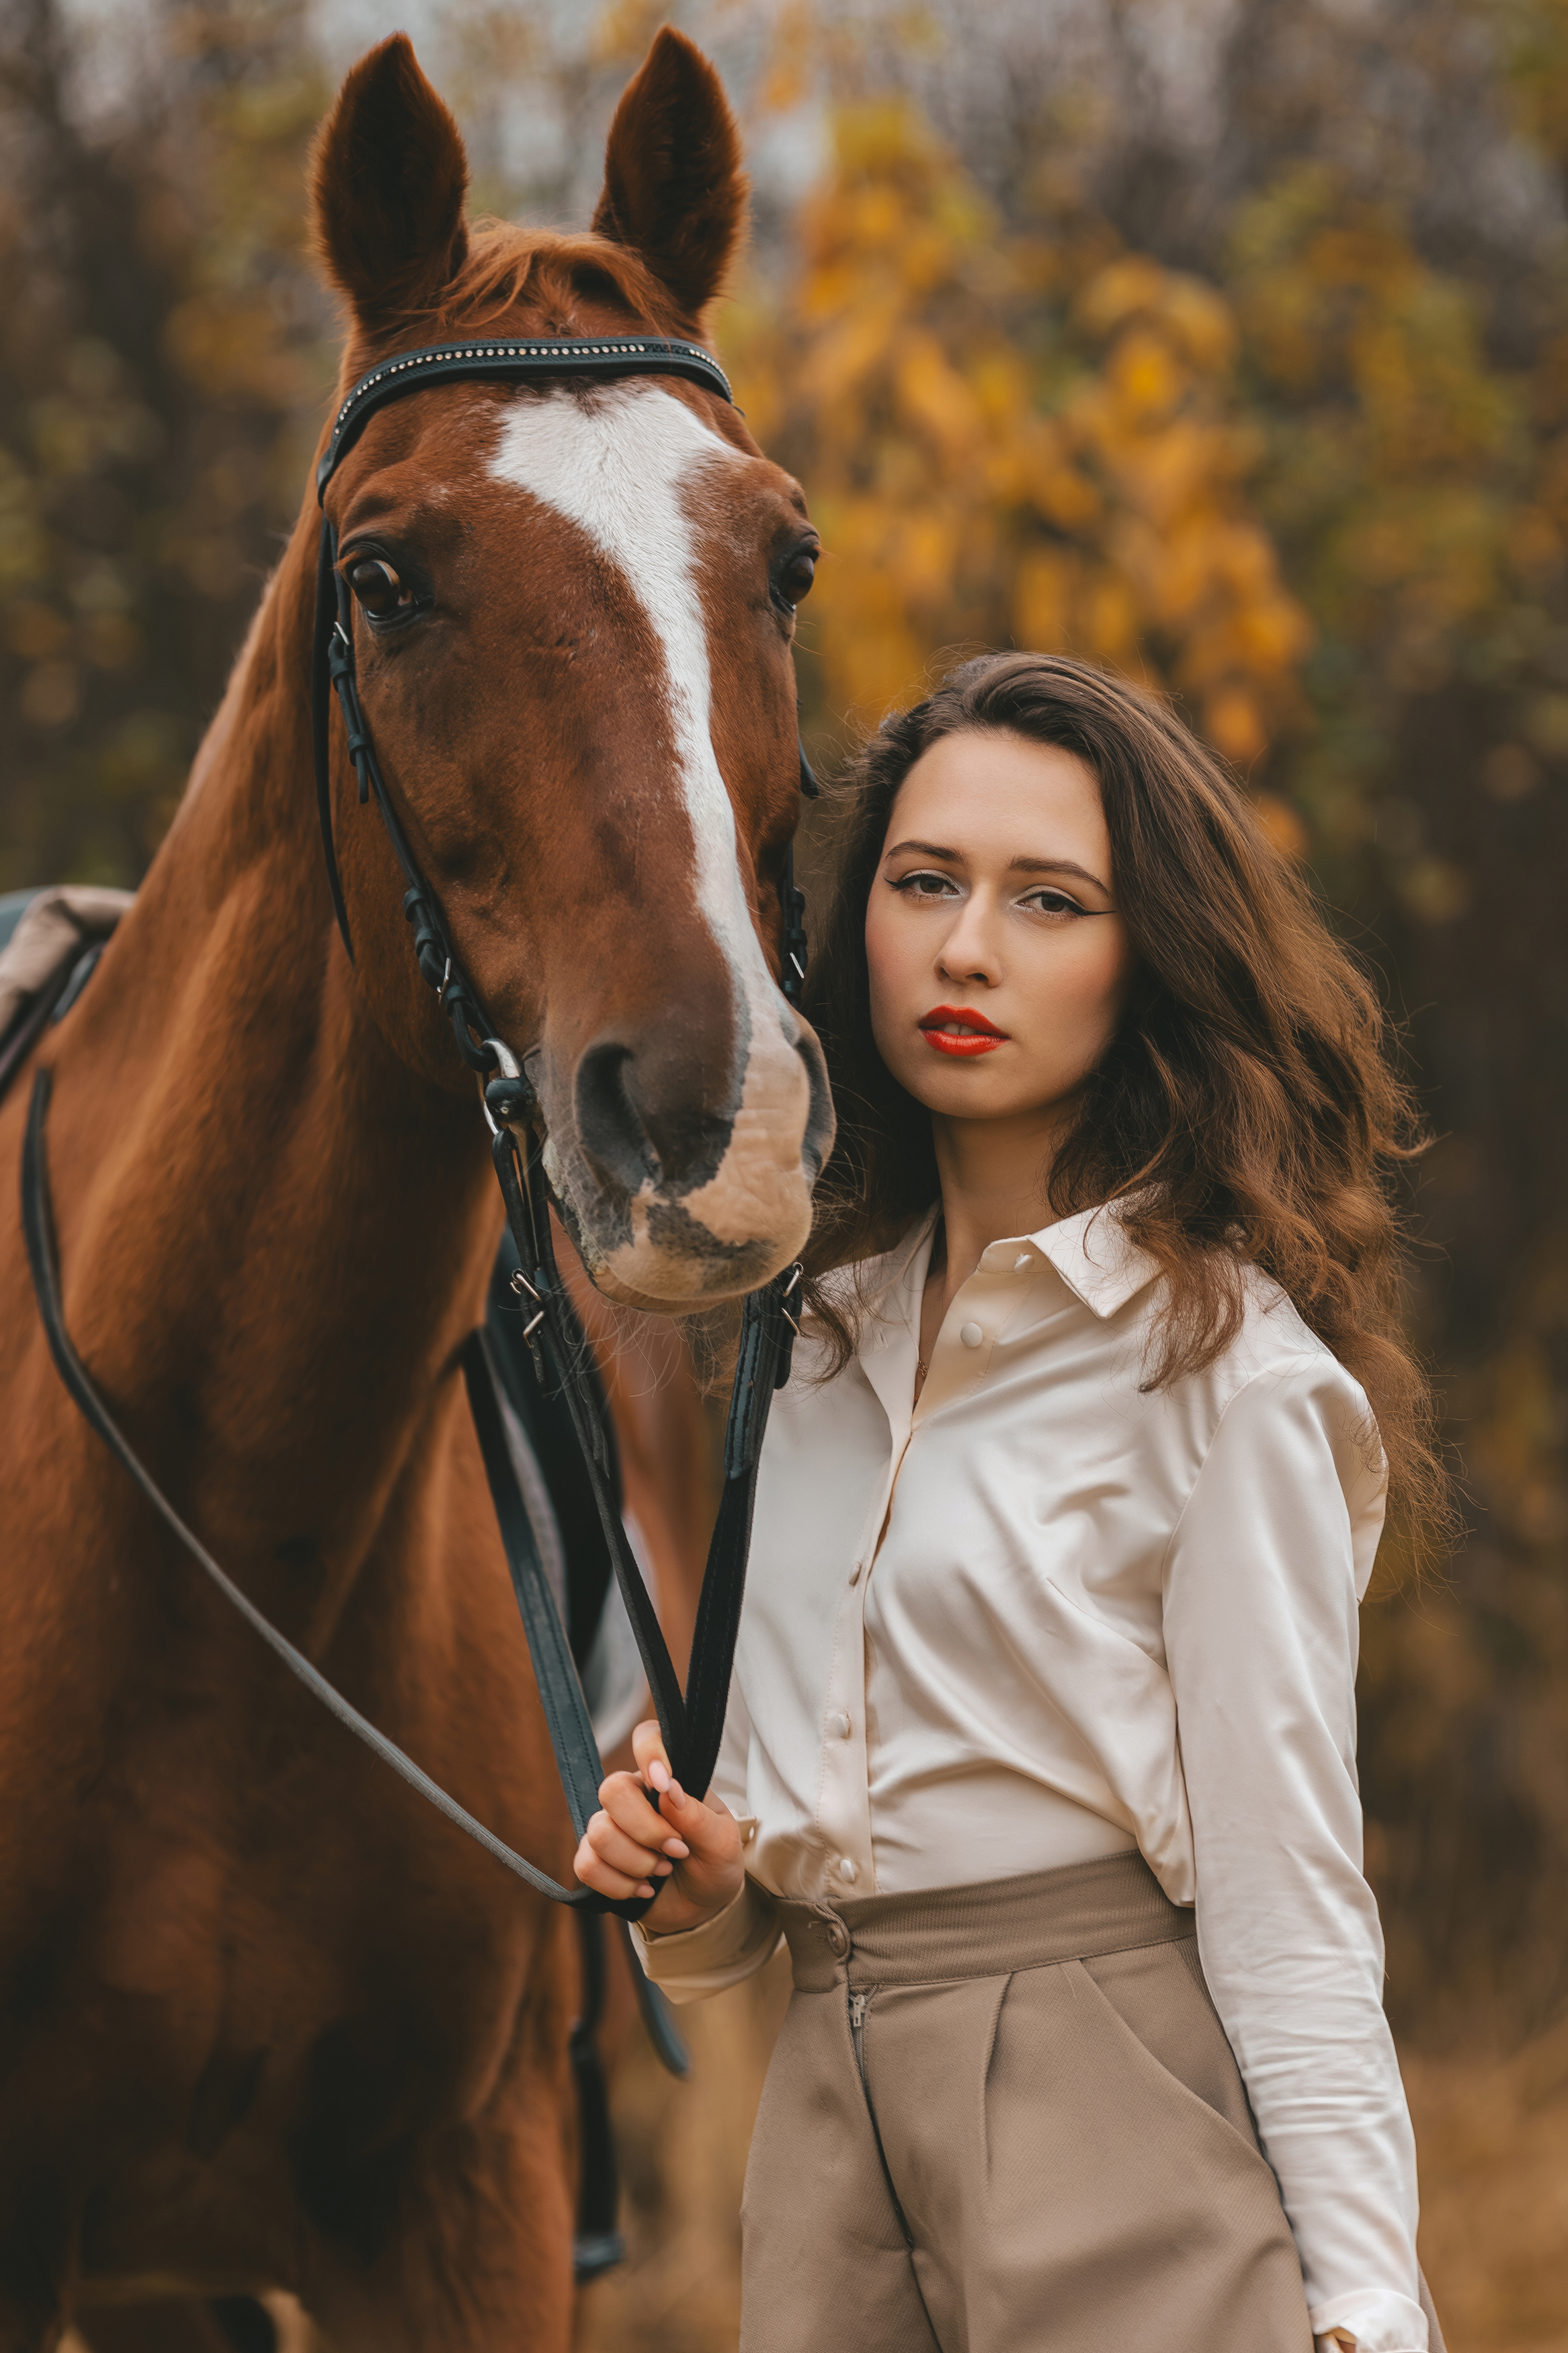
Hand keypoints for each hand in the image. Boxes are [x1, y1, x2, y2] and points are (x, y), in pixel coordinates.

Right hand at [573, 1719, 744, 1934]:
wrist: (702, 1908)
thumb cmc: (714, 1864)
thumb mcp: (722, 1843)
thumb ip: (697, 1817)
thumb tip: (668, 1790)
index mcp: (666, 1780)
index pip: (646, 1738)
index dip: (649, 1754)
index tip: (663, 1784)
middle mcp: (634, 1797)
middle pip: (612, 1790)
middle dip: (646, 1830)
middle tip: (676, 1850)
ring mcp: (611, 1827)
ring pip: (599, 1833)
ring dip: (637, 1862)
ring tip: (661, 1871)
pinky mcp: (596, 1860)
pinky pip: (586, 1865)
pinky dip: (619, 1885)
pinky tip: (642, 1889)